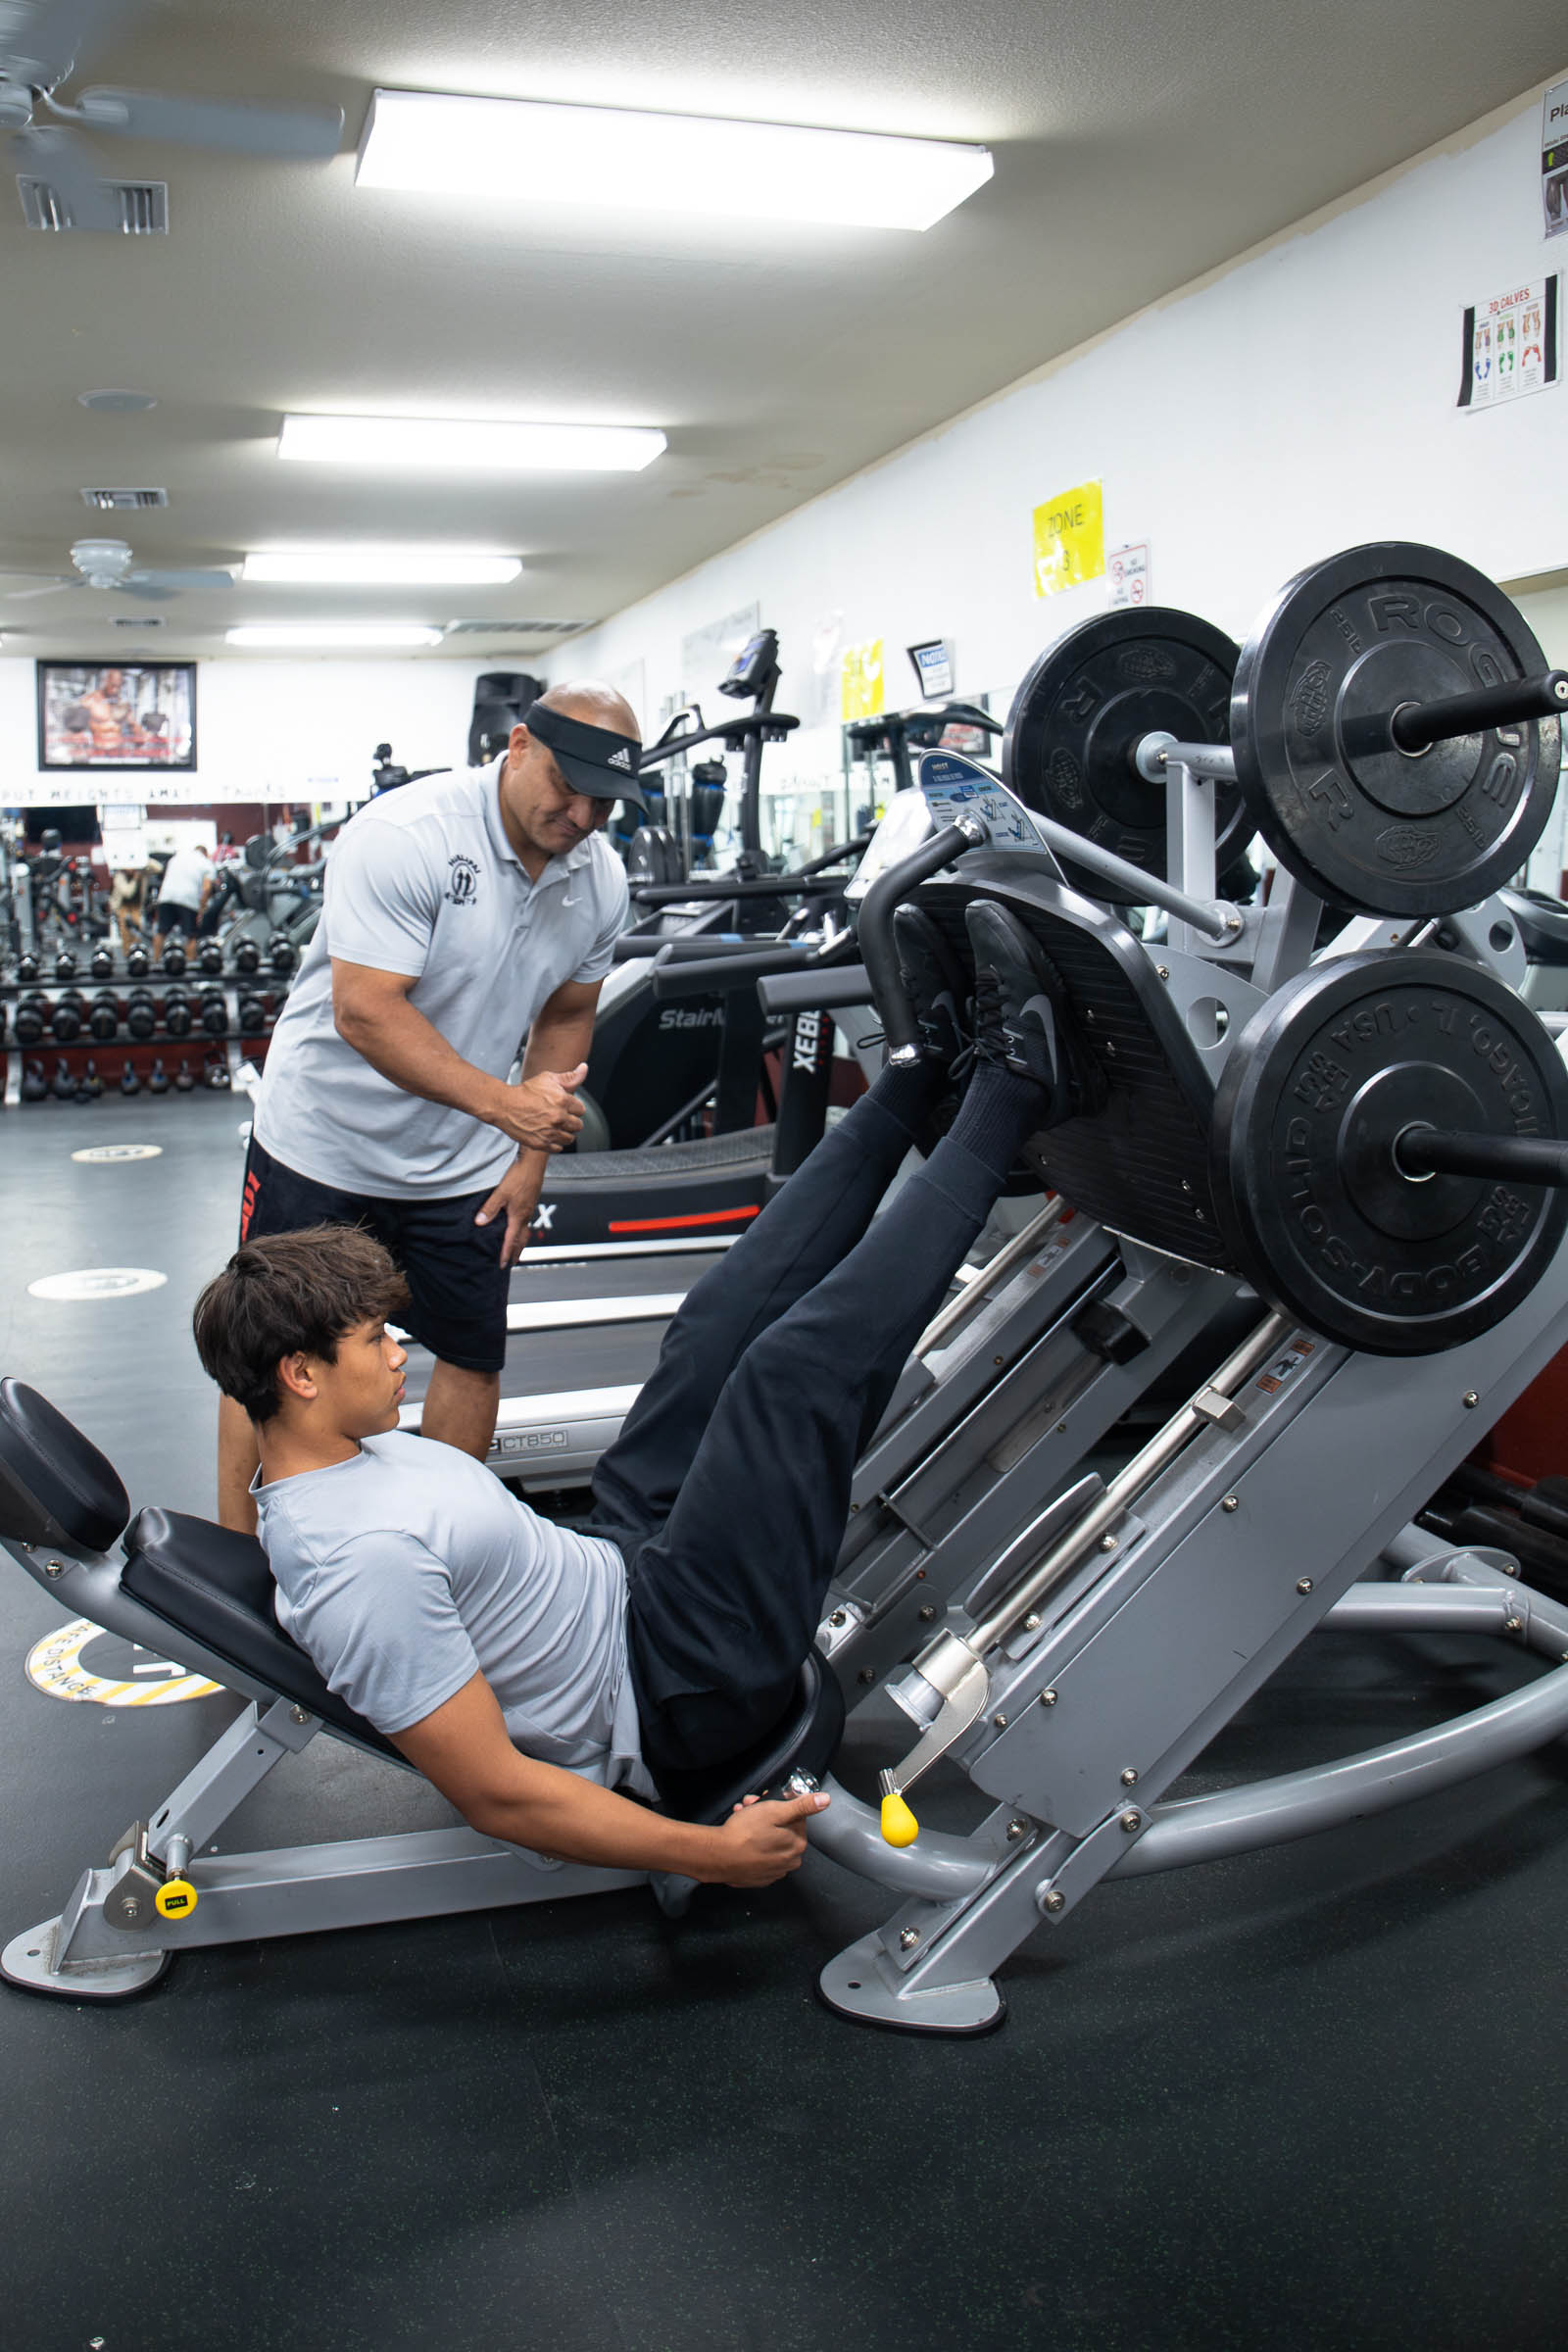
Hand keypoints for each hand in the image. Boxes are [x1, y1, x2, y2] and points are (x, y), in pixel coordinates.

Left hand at [475, 1158, 544, 1266]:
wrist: (534, 1162)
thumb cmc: (520, 1176)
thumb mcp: (501, 1193)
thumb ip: (490, 1208)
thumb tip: (480, 1222)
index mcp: (519, 1216)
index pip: (511, 1240)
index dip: (505, 1252)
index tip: (502, 1264)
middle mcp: (526, 1215)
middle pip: (521, 1239)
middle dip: (516, 1252)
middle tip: (511, 1262)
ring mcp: (529, 1208)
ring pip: (525, 1231)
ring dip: (520, 1242)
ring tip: (516, 1249)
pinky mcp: (530, 1201)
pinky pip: (526, 1222)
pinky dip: (522, 1230)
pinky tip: (518, 1226)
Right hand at [488, 1063, 586, 1152]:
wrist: (504, 1105)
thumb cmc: (526, 1091)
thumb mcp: (548, 1078)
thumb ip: (570, 1077)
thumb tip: (584, 1068)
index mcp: (563, 1101)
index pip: (581, 1110)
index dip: (573, 1107)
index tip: (565, 1107)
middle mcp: (558, 1117)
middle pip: (578, 1125)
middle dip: (571, 1121)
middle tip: (560, 1116)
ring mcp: (550, 1132)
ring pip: (570, 1138)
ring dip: (565, 1132)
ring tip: (555, 1126)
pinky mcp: (541, 1143)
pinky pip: (558, 1148)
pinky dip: (555, 1143)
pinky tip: (548, 1134)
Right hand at [707, 1789, 829, 1886]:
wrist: (718, 1856)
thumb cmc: (743, 1834)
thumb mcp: (774, 1811)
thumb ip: (801, 1806)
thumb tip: (824, 1800)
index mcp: (797, 1845)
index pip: (796, 1818)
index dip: (779, 1805)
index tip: (765, 1801)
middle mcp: (789, 1861)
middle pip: (782, 1830)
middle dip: (765, 1815)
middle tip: (749, 1807)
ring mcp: (773, 1871)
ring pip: (769, 1841)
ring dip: (756, 1827)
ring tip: (740, 1817)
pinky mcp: (758, 1876)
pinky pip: (759, 1855)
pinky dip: (752, 1844)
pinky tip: (740, 1835)